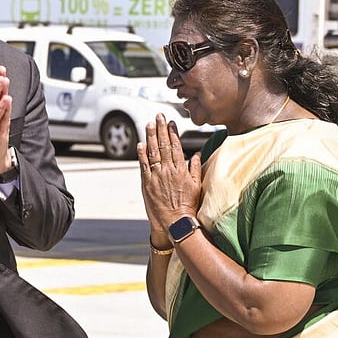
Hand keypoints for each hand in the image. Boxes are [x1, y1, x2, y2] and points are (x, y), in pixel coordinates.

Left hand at [137, 113, 201, 232]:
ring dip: (150, 137)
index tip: (170, 122)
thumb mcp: (196, 186)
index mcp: (181, 169)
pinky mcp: (147, 183)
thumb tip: (196, 154)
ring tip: (149, 124)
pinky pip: (144, 165)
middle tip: (158, 116)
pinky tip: (140, 144)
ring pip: (153, 152)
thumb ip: (195, 168)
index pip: (176, 146)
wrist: (176, 222)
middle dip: (161, 129)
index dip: (172, 133)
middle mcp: (168, 170)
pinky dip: (141, 154)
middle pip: (164, 145)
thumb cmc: (188, 206)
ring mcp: (157, 176)